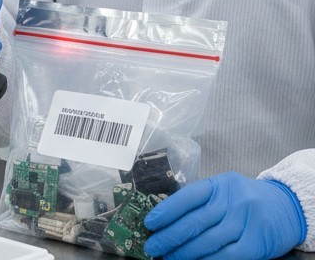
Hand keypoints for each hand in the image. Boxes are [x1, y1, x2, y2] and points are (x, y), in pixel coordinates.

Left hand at [144, 172, 306, 259]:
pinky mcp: (257, 242)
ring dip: (183, 252)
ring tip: (167, 257)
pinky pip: (226, 255)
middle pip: (194, 222)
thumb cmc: (245, 200)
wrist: (287, 207)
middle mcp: (233, 201)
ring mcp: (246, 221)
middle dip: (169, 237)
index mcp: (219, 185)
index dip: (166, 211)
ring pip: (207, 241)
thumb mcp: (223, 191)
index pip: (187, 197)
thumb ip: (199, 202)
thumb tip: (165, 221)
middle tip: (152, 247)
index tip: (149, 223)